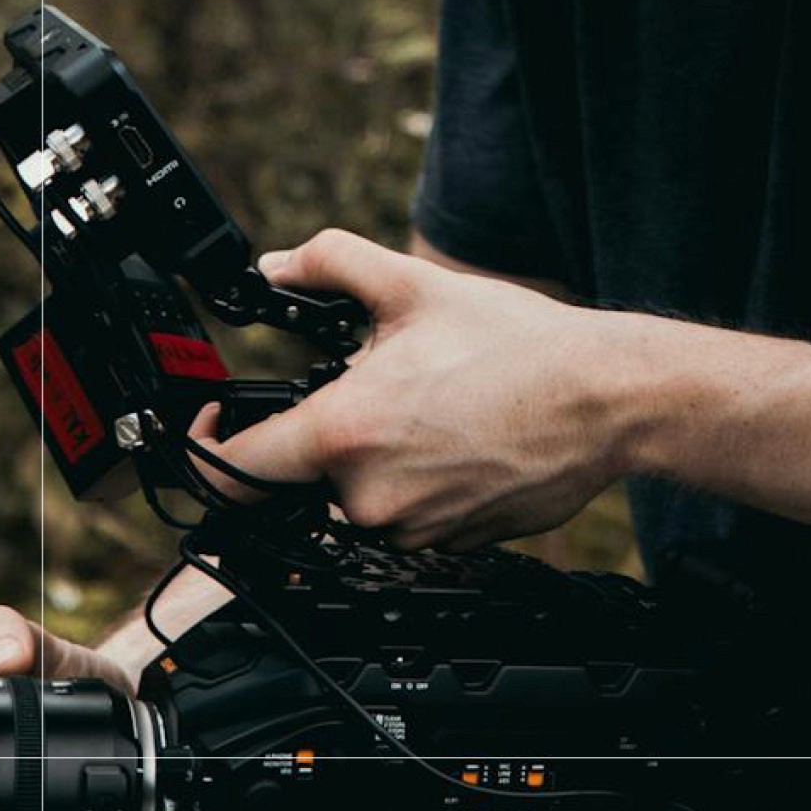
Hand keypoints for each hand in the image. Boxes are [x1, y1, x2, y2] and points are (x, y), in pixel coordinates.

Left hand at [190, 229, 660, 551]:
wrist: (602, 399)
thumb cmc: (518, 346)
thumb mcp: (413, 285)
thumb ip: (330, 264)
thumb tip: (278, 265)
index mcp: (346, 431)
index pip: (235, 468)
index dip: (208, 449)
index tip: (210, 431)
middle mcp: (369, 495)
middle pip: (305, 478)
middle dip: (329, 437)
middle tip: (384, 392)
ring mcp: (411, 528)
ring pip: (360, 500)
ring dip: (377, 462)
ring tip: (434, 412)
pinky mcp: (450, 546)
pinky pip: (408, 519)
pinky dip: (420, 485)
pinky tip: (461, 442)